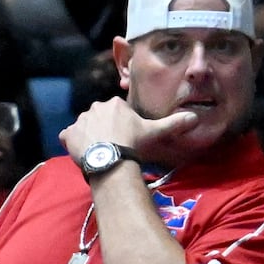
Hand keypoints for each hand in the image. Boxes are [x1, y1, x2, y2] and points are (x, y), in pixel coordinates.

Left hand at [59, 97, 198, 162]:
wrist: (111, 159)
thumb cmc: (133, 144)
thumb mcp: (154, 132)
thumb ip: (173, 124)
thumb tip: (195, 118)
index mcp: (114, 104)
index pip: (117, 112)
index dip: (123, 125)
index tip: (127, 138)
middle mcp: (94, 108)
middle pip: (100, 118)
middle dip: (105, 129)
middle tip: (114, 146)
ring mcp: (80, 121)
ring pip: (85, 127)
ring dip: (90, 137)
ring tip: (101, 152)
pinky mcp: (68, 135)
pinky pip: (68, 137)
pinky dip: (73, 143)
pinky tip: (84, 154)